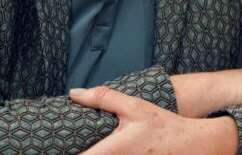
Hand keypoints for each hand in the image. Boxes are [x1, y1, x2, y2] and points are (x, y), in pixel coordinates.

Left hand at [69, 86, 237, 154]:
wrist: (195, 146)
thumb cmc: (164, 126)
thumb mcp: (135, 107)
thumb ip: (104, 99)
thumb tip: (74, 93)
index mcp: (110, 152)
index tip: (46, 149)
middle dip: (79, 153)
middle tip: (66, 146)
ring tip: (86, 147)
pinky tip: (107, 153)